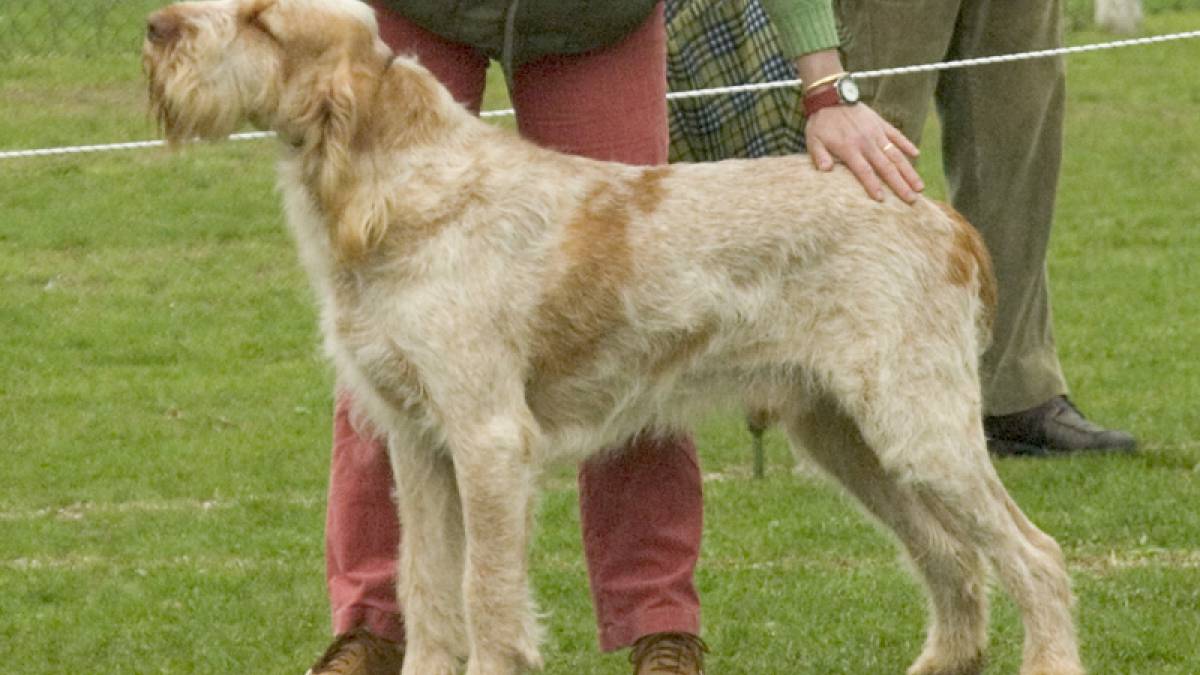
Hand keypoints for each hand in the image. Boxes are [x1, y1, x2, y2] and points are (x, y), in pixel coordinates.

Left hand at [805, 103, 922, 202]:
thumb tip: (825, 171)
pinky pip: (897, 135)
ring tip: (920, 186)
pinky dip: (907, 144)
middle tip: (912, 200)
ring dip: (909, 171)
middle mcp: (866, 142)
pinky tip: (917, 155)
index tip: (883, 200)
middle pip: (886, 167)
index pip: (864, 171)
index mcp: (849, 148)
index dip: (873, 186)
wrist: (830, 96)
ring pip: (896, 154)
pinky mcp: (880, 123)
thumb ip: (820, 156)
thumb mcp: (813, 141)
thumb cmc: (820, 123)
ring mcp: (876, 132)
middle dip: (900, 185)